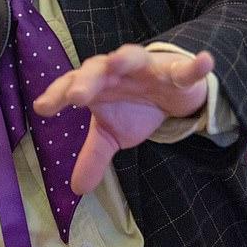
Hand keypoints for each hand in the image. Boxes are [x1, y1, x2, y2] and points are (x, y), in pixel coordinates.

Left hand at [33, 44, 213, 195]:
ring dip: (125, 58)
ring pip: (132, 57)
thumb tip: (77, 189)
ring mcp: (146, 68)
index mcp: (96, 85)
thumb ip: (94, 156)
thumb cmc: (134, 106)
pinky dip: (194, 66)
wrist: (171, 92)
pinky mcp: (177, 73)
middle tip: (75, 97)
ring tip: (118, 60)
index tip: (42, 109)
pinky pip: (185, 69)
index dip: (56, 95)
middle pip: (96, 70)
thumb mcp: (113, 134)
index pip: (70, 85)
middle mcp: (116, 71)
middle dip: (86, 81)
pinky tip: (204, 61)